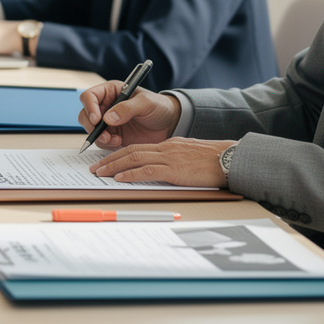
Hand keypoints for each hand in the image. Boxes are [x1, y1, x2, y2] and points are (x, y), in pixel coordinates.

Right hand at [77, 81, 181, 148]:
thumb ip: (127, 108)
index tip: (97, 119)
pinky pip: (101, 142)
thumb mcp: (146, 103)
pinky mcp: (112, 135)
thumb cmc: (159, 107)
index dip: (89, 107)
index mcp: (111, 92)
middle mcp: (105, 106)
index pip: (89, 96)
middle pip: (85, 115)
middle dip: (92, 127)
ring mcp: (107, 122)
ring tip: (115, 140)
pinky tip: (119, 142)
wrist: (169, 124)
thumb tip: (108, 118)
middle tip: (105, 135)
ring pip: (91, 130)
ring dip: (100, 137)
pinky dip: (107, 144)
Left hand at [89, 138, 235, 187]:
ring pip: (134, 158)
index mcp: (168, 145)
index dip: (119, 154)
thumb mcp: (189, 155)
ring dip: (113, 166)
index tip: (105, 161)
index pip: (137, 147)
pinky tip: (119, 178)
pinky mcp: (174, 169)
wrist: (230, 159)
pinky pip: (147, 170)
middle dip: (109, 159)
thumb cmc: (213, 160)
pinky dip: (130, 173)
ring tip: (99, 173)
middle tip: (94, 168)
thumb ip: (173, 158)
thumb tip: (160, 168)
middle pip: (130, 151)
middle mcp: (165, 148)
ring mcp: (169, 157)